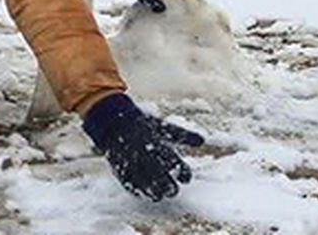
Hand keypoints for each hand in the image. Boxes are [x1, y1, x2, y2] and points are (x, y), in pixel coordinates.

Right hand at [83, 93, 203, 200]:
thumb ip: (184, 136)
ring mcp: (134, 166)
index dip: (184, 174)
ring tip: (160, 194)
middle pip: (165, 182)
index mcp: (161, 147)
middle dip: (170, 188)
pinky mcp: (122, 171)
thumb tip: (203, 140)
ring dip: (157, 193)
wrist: (114, 122)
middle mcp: (148, 158)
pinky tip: (145, 192)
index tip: (185, 177)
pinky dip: (139, 191)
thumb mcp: (164, 128)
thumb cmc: (143, 125)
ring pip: (149, 188)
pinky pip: (132, 187)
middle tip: (172, 190)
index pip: (179, 168)